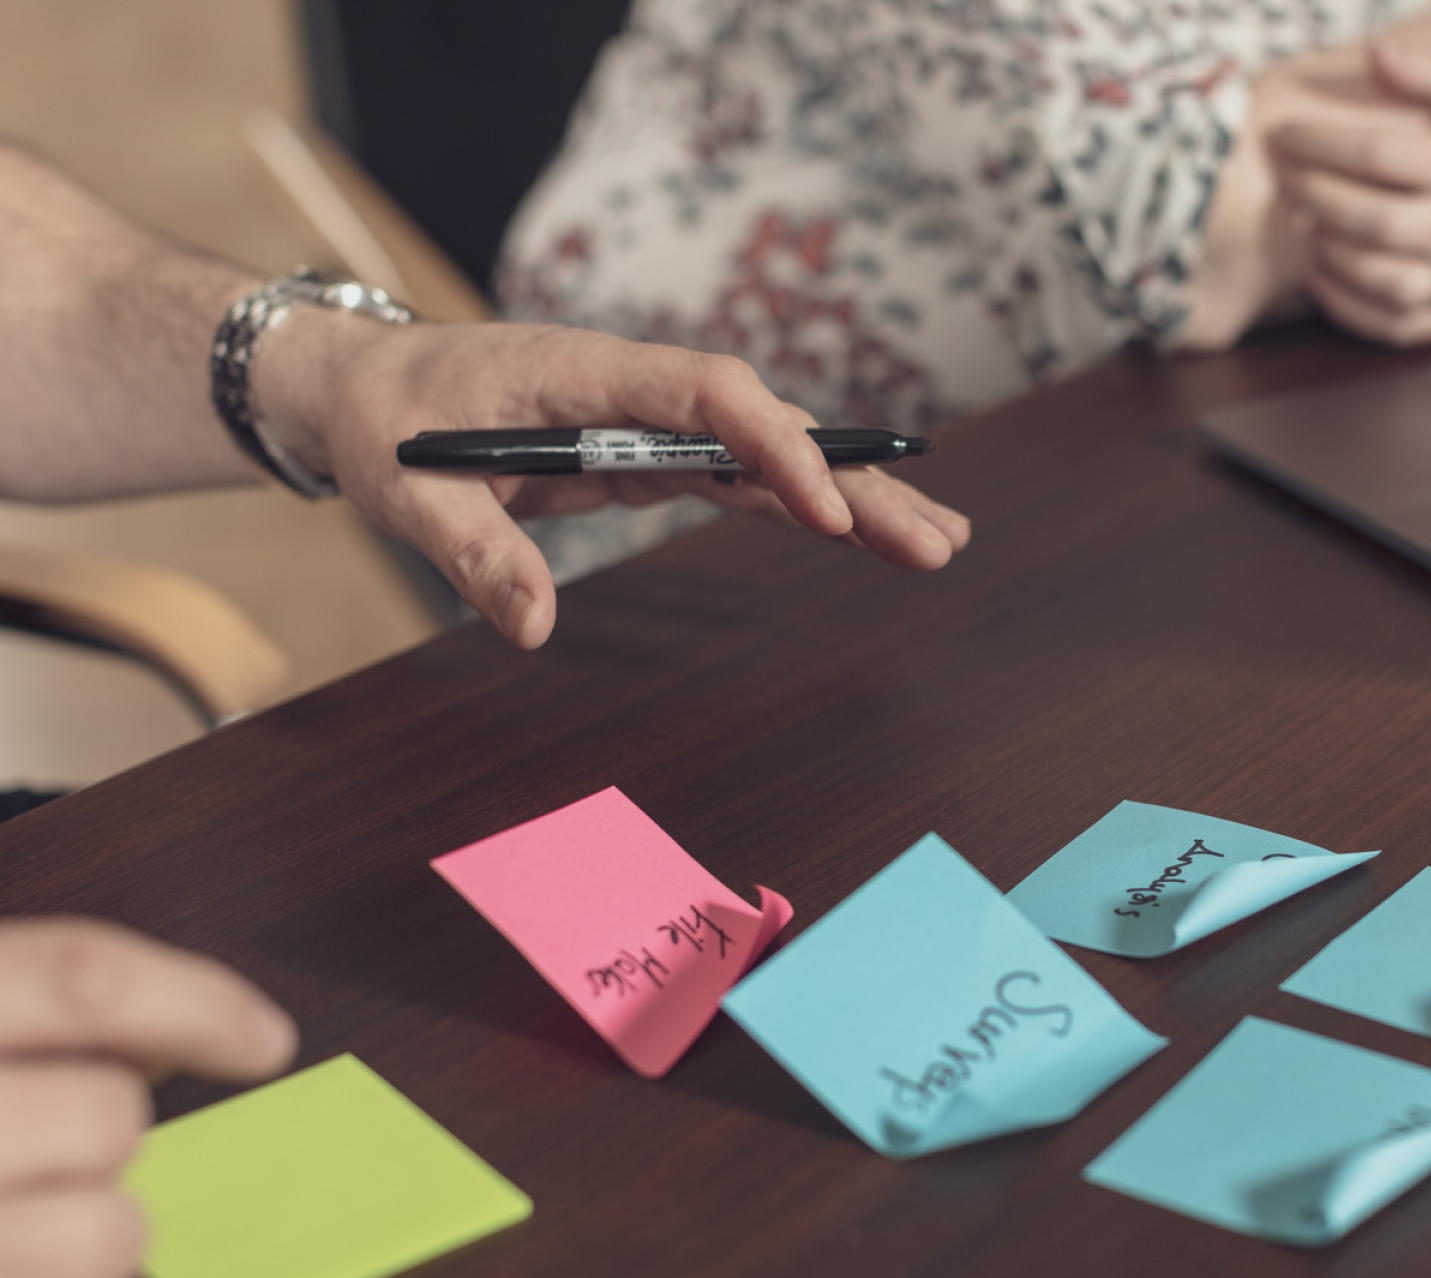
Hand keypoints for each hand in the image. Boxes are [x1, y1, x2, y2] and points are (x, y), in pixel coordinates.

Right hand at [0, 920, 295, 1277]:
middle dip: (108, 1140)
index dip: (194, 1002)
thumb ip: (17, 1021)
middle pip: (112, 1118)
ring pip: (112, 1242)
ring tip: (11, 1244)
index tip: (266, 1042)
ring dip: (90, 1246)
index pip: (81, 979)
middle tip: (50, 1159)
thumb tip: (179, 1039)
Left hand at [254, 321, 971, 648]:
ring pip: (774, 455)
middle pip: (769, 426)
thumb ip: (471, 551)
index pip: (708, 393)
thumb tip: (532, 628)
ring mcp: (656, 424)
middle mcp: (640, 391)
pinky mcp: (658, 458)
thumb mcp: (408, 489)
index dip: (774, 444)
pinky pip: (747, 481)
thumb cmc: (388, 421)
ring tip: (938, 544)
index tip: (820, 510)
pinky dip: (808, 510)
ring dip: (855, 498)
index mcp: (586, 373)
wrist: (370, 385)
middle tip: (932, 542)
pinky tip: (866, 538)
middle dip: (854, 483)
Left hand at [1185, 48, 1428, 349]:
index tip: (1283, 134)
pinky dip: (1343, 304)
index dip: (1322, 144)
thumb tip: (1377, 54)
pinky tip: (1319, 270)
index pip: (1383, 155)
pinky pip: (1388, 326)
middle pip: (1375, 221)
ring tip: (1305, 221)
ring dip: (1328, 251)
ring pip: (1381, 279)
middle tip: (1286, 180)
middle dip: (1317, 198)